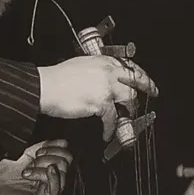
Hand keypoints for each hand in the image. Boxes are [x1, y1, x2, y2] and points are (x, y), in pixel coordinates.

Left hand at [0, 140, 72, 194]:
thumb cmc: (4, 180)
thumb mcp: (23, 158)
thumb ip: (39, 148)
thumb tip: (60, 141)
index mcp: (48, 170)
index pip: (66, 155)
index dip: (56, 148)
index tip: (39, 150)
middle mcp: (51, 181)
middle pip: (67, 162)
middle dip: (50, 156)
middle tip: (34, 160)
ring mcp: (49, 192)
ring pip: (62, 173)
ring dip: (43, 166)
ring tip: (27, 172)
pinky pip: (56, 189)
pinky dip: (53, 177)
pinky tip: (46, 171)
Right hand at [37, 53, 159, 142]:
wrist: (44, 86)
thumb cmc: (57, 78)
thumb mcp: (82, 65)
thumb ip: (98, 71)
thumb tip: (108, 81)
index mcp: (104, 61)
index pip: (131, 68)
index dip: (143, 77)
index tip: (149, 84)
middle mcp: (108, 71)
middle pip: (134, 83)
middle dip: (142, 95)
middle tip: (143, 104)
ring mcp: (106, 86)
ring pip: (128, 100)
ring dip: (127, 113)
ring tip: (123, 121)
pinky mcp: (101, 102)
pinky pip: (112, 119)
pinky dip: (110, 128)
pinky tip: (107, 133)